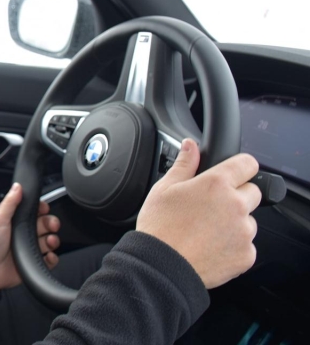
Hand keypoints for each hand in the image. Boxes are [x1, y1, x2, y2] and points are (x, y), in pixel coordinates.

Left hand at [0, 182, 59, 290]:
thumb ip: (9, 203)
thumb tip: (17, 186)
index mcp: (16, 222)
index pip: (34, 212)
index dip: (42, 209)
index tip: (45, 208)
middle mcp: (24, 234)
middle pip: (45, 225)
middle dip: (51, 223)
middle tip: (52, 225)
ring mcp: (29, 248)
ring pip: (49, 241)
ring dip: (53, 240)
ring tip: (50, 241)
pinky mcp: (33, 262)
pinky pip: (49, 260)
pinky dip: (52, 258)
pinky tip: (48, 256)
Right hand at [137, 138, 260, 288]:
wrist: (162, 266)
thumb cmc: (160, 227)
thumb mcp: (165, 188)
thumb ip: (184, 164)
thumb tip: (191, 145)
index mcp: (216, 184)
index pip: (248, 164)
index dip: (240, 167)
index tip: (234, 173)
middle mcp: (235, 205)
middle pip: (252, 193)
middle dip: (236, 196)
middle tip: (211, 207)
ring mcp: (244, 232)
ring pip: (248, 221)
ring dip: (235, 223)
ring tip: (207, 231)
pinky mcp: (246, 255)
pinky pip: (246, 245)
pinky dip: (233, 246)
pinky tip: (210, 247)